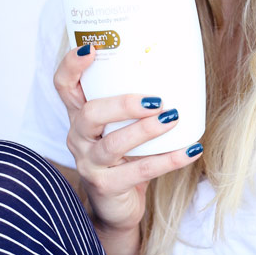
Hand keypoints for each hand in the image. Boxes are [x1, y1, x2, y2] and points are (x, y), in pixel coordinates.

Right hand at [53, 44, 201, 233]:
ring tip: (172, 118)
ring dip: (145, 130)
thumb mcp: (122, 127)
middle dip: (122, 104)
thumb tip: (180, 69)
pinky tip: (191, 149)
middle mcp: (78, 137)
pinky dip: (169, 160)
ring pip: (112, 144)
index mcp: (80, 116)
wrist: (116, 207)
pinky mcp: (106, 186)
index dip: (72, 66)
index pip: (64, 86)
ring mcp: (89, 163)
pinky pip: (139, 172)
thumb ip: (136, 103)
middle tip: (156, 99)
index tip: (92, 48)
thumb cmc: (124, 158)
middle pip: (89, 113)